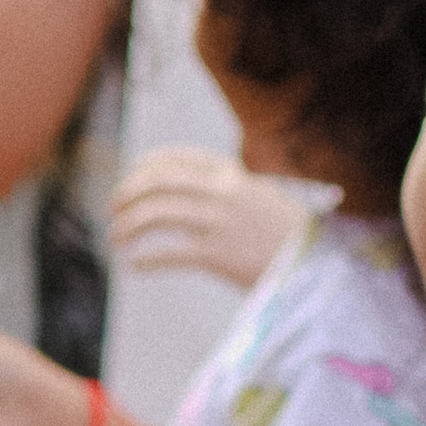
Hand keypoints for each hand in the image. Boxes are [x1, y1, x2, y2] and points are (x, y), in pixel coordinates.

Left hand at [111, 150, 313, 290]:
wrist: (314, 259)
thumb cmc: (283, 232)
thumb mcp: (256, 194)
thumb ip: (224, 188)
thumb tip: (185, 189)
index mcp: (229, 173)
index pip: (174, 159)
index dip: (142, 167)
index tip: (127, 179)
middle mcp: (221, 192)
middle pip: (158, 183)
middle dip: (127, 194)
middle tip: (112, 210)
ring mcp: (218, 222)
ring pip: (157, 214)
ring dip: (128, 226)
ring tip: (116, 239)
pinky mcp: (217, 255)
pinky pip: (170, 254)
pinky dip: (147, 259)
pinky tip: (135, 266)